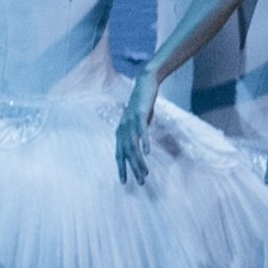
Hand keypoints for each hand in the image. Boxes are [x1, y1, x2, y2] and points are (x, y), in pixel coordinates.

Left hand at [116, 70, 157, 186]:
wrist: (145, 84)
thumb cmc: (142, 105)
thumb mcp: (138, 123)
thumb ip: (136, 135)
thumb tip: (140, 149)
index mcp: (121, 132)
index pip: (119, 154)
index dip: (121, 168)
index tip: (124, 182)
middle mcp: (123, 128)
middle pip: (126, 153)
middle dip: (133, 169)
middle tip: (140, 182)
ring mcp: (130, 122)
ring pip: (133, 146)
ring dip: (138, 161)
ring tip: (145, 173)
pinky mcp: (139, 115)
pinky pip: (141, 131)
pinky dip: (144, 142)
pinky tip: (148, 152)